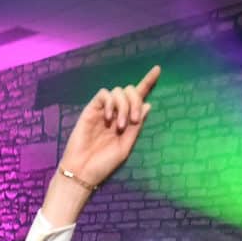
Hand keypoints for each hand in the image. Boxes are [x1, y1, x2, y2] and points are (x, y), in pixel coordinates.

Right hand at [55, 65, 161, 191]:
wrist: (83, 170)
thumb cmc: (104, 164)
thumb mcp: (126, 147)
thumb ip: (136, 127)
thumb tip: (148, 104)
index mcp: (127, 122)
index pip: (139, 98)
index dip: (148, 82)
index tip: (158, 69)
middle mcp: (116, 113)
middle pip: (130, 91)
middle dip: (136, 101)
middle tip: (133, 120)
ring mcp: (104, 110)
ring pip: (119, 92)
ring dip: (123, 106)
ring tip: (119, 126)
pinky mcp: (91, 109)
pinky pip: (104, 95)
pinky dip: (110, 103)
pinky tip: (108, 118)